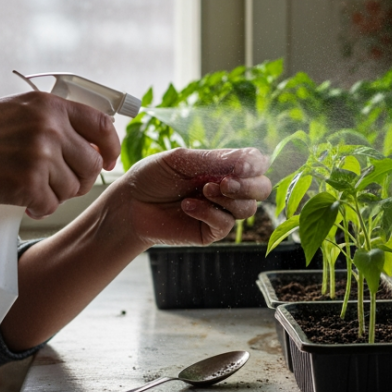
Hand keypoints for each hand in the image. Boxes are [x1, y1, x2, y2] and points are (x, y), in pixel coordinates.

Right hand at [0, 92, 120, 216]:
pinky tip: (25, 201)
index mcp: (51, 106)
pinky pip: (51, 205)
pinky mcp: (27, 183)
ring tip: (33, 187)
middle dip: (81, 179)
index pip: (102, 124)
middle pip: (91, 163)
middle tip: (64, 184)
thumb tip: (96, 144)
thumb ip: (58, 121)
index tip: (108, 160)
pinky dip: (40, 208)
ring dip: (55, 194)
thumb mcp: (23, 110)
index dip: (111, 146)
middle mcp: (49, 128)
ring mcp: (39, 155)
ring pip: (71, 188)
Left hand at [106, 147, 271, 247]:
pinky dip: (209, 212)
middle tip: (225, 183)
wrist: (129, 204)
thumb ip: (215, 159)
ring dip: (229, 199)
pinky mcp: (211, 231)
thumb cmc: (153, 176)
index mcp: (223, 166)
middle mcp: (227, 188)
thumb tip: (248, 159)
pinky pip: (225, 224)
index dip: (256, 164)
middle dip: (249, 186)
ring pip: (248, 208)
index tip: (243, 165)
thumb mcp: (182, 160)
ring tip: (203, 191)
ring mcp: (221, 210)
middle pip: (262, 188)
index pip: (256, 163)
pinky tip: (188, 206)